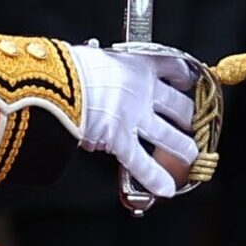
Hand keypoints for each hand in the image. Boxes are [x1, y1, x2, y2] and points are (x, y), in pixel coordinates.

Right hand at [66, 45, 198, 198]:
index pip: (172, 67)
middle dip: (187, 116)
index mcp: (137, 64)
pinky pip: (140, 161)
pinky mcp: (119, 138)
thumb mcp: (96, 56)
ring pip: (166, 135)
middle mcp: (141, 90)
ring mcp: (133, 115)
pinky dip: (154, 177)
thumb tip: (100, 78)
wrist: (54, 78)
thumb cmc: (69, 64)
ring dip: (182, 147)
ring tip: (191, 156)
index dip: (183, 76)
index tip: (186, 81)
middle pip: (176, 104)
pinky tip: (166, 188)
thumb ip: (107, 70)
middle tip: (190, 122)